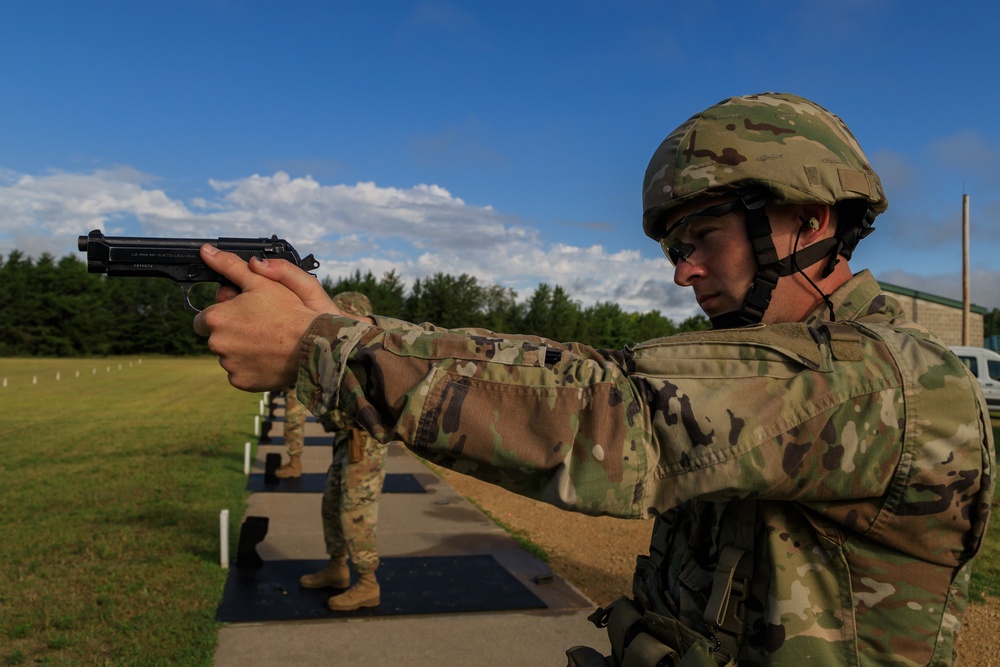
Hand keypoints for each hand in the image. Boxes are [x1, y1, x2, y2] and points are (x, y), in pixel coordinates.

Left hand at [193, 245, 335, 391]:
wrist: (313, 344)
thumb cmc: (288, 310)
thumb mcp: (259, 282)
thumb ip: (230, 266)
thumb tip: (206, 251)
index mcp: (216, 318)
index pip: (203, 319)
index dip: (223, 316)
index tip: (241, 315)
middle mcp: (217, 343)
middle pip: (216, 339)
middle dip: (232, 333)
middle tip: (259, 327)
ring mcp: (229, 365)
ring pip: (229, 357)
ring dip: (242, 350)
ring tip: (267, 342)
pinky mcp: (241, 382)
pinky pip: (240, 374)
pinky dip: (251, 368)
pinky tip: (268, 358)